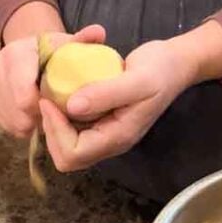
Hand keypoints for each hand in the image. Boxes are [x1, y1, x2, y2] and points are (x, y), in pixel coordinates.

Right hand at [0, 24, 105, 137]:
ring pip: (11, 121)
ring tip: (46, 114)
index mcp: (16, 54)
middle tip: (55, 115)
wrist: (29, 50)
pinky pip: (4, 124)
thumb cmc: (53, 51)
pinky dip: (21, 125)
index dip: (45, 110)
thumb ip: (83, 40)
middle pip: (18, 113)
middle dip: (39, 119)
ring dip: (31, 124)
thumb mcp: (68, 45)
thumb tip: (99, 32)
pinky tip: (33, 116)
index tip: (59, 108)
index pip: (24, 98)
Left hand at [39, 21, 221, 171]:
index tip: (49, 100)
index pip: (74, 153)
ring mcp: (106, 134)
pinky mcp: (102, 123)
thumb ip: (106, 93)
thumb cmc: (160, 70)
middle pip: (67, 157)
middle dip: (51, 133)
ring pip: (68, 146)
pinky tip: (62, 94)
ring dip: (54, 126)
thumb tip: (71, 107)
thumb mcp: (137, 79)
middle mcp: (110, 142)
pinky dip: (62, 117)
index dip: (56, 131)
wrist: (174, 65)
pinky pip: (74, 131)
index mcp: (118, 137)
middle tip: (47, 100)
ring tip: (51, 97)